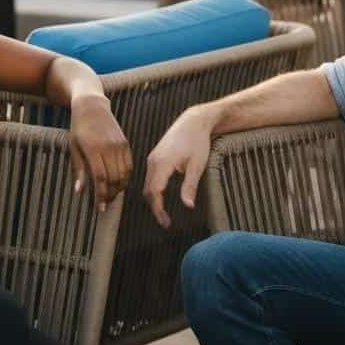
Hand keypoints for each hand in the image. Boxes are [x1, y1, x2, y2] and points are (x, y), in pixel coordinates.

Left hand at [69, 94, 131, 211]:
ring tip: (112, 195)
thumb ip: (78, 170)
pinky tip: (119, 182)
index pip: (100, 178)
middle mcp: (109, 147)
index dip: (101, 195)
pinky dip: (126, 177)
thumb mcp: (73, 148)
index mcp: (93, 149)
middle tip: (105, 203)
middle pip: (114, 178)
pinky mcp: (125, 143)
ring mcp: (119, 144)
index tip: (100, 207)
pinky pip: (129, 165)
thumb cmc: (78, 128)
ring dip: (119, 188)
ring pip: (124, 174)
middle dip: (110, 194)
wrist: (91, 106)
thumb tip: (80, 191)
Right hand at [143, 104, 217, 228]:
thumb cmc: (197, 141)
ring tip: (164, 213)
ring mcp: (152, 157)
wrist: (194, 121)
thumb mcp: (197, 165)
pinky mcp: (155, 156)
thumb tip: (188, 206)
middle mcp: (153, 161)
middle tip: (166, 222)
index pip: (154, 193)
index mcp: (162, 163)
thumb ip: (190, 186)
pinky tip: (162, 196)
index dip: (158, 210)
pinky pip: (150, 176)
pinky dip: (153, 189)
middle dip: (155, 208)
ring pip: (147, 184)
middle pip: (148, 190)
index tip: (166, 223)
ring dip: (153, 199)